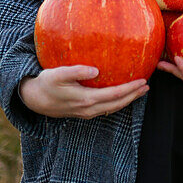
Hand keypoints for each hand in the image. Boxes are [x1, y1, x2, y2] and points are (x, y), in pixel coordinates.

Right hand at [18, 66, 148, 118]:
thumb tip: (95, 70)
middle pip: (118, 104)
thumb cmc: (46, 84)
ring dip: (128, 100)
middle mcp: (89, 109)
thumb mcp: (58, 74)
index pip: (114, 95)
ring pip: (113, 108)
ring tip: (139, 90)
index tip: (143, 80)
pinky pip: (106, 108)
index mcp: (86, 99)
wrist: (34, 100)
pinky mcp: (84, 112)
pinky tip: (122, 94)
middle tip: (147, 86)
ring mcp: (87, 113)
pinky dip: (117, 102)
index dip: (130, 89)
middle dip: (134, 96)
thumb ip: (76, 71)